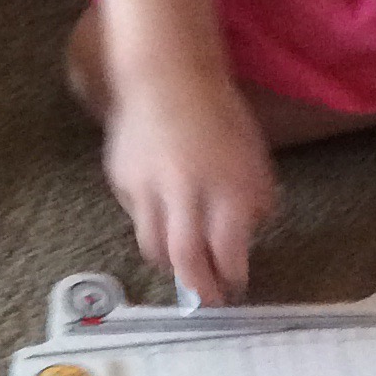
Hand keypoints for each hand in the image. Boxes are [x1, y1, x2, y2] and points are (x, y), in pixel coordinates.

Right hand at [104, 75, 277, 302]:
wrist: (165, 75)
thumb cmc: (219, 114)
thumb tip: (246, 236)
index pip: (228, 251)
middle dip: (198, 287)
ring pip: (154, 246)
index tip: (235, 285)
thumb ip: (254, 197)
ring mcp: (149, 187)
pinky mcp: (122, 180)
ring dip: (170, 262)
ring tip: (182, 264)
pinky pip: (136, 216)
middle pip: (186, 258)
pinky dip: (151, 222)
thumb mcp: (253, 154)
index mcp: (228, 185)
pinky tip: (162, 210)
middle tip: (207, 299)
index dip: (231, 276)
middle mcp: (187, 191)